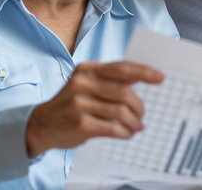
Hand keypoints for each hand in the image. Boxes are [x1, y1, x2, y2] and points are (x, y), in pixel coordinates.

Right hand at [25, 61, 163, 156]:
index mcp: (87, 69)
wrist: (41, 124)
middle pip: (124, 92)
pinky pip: (112, 128)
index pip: (121, 68)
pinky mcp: (80, 124)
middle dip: (139, 106)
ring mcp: (80, 104)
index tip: (160, 77)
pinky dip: (124, 132)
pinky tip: (126, 133)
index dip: (144, 72)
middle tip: (142, 114)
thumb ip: (109, 80)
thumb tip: (138, 78)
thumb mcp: (85, 84)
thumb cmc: (70, 103)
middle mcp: (82, 84)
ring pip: (120, 111)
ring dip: (134, 121)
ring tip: (136, 126)